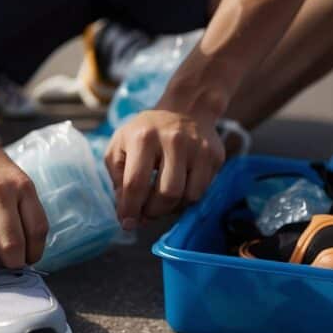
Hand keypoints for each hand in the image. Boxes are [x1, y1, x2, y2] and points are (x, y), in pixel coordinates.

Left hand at [105, 110, 224, 228]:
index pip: (136, 183)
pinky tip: (177, 191)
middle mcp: (173, 140)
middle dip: (153, 212)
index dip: (130, 209)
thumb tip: (126, 213)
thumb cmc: (146, 132)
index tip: (127, 223)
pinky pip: (201, 191)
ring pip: (187, 196)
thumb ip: (118, 178)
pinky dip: (186, 200)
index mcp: (143, 137)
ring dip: (171, 209)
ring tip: (160, 203)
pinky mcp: (214, 156)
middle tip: (145, 214)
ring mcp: (198, 147)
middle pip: (165, 194)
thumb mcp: (120, 146)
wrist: (185, 109)